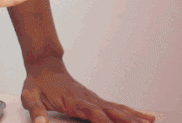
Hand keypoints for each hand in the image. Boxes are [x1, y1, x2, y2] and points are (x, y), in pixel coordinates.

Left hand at [21, 57, 155, 122]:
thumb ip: (36, 112)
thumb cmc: (36, 84)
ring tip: (151, 122)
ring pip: (118, 109)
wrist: (44, 65)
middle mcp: (88, 99)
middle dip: (128, 121)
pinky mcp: (95, 99)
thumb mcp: (30, 98)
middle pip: (112, 112)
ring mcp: (94, 98)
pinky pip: (116, 107)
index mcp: (74, 101)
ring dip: (134, 117)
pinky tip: (143, 117)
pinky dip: (131, 112)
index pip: (94, 114)